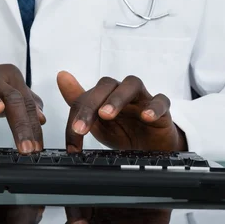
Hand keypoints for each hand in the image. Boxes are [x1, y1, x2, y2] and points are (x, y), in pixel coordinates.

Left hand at [57, 72, 187, 151]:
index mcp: (105, 94)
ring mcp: (143, 98)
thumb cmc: (122, 130)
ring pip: (132, 85)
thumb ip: (78, 101)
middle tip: (82, 127)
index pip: (87, 96)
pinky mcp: (163, 109)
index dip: (77, 115)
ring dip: (117, 98)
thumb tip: (61, 75)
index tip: (73, 136)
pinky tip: (145, 117)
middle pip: (106, 85)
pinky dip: (153, 107)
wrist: (150, 147)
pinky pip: (161, 101)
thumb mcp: (96, 122)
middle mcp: (122, 91)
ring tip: (106, 114)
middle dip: (91, 106)